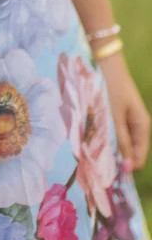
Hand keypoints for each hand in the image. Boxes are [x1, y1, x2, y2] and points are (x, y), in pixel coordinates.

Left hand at [98, 49, 150, 171]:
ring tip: (96, 153)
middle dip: (118, 159)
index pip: (139, 157)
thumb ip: (121, 141)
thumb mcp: (115, 117)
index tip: (111, 176)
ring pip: (122, 142)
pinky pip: (116, 132)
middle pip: (131, 151)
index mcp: (142, 126)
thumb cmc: (111, 89)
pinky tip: (96, 139)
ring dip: (111, 148)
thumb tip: (127, 166)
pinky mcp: (118, 113)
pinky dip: (108, 137)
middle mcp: (138, 125)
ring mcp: (128, 119)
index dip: (127, 168)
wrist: (106, 64)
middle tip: (100, 166)